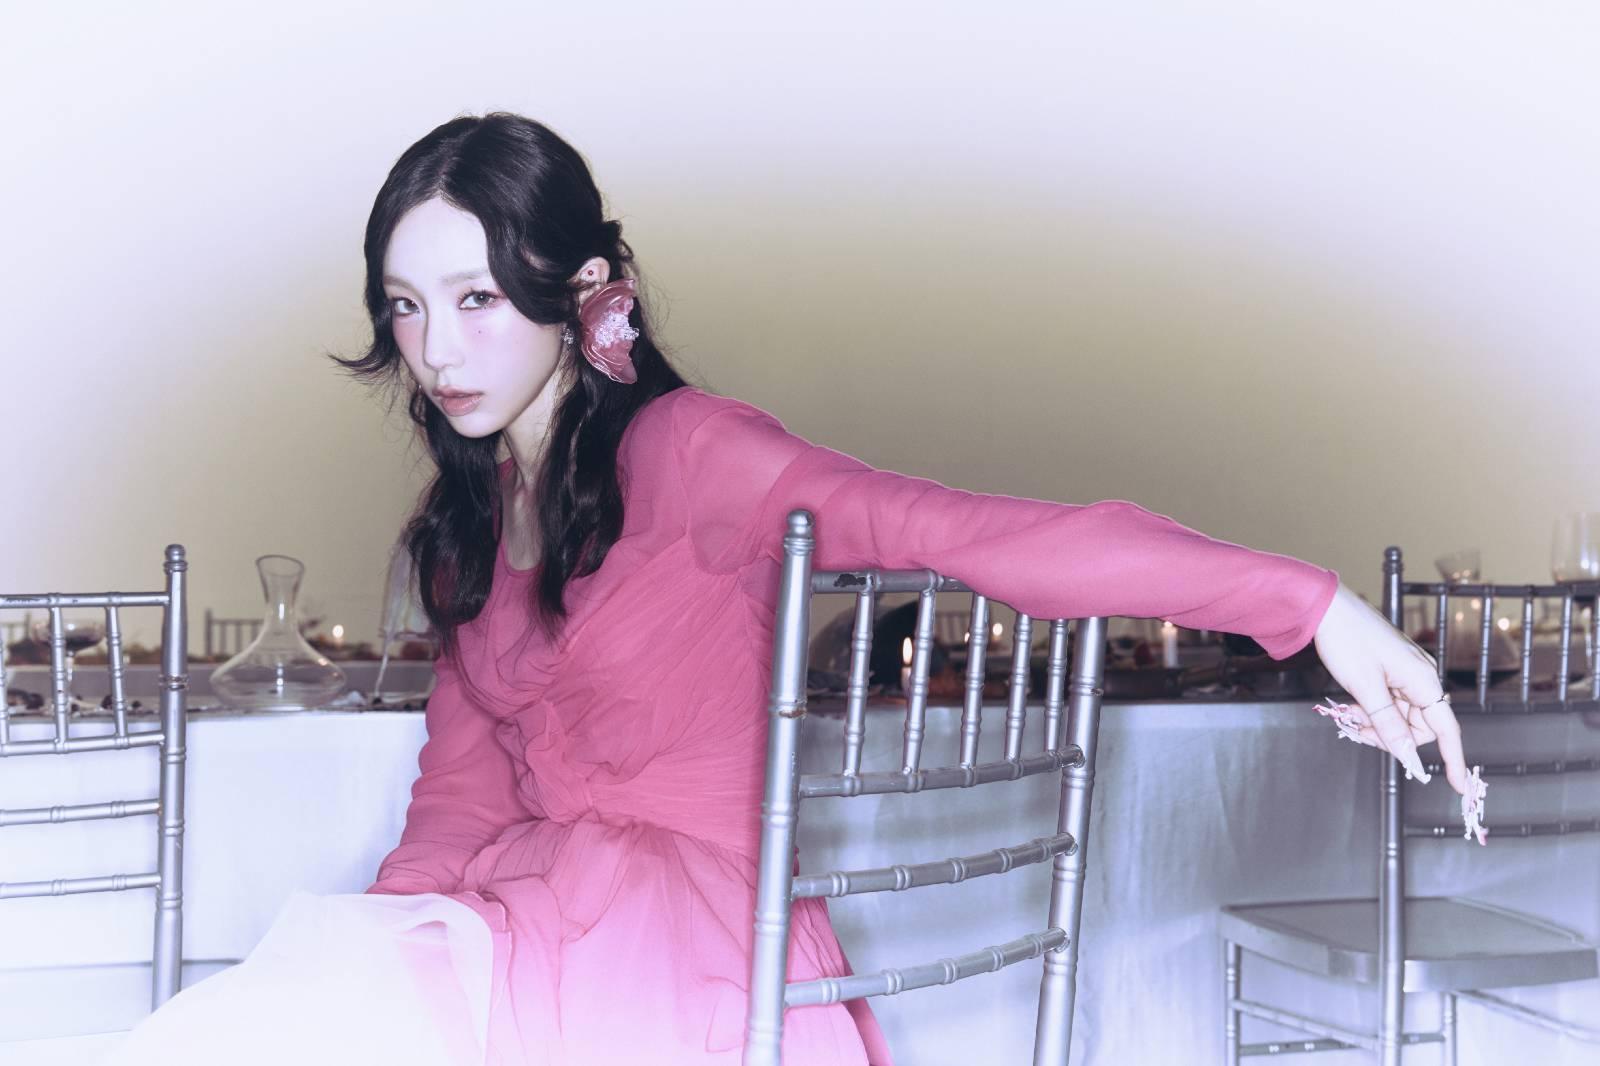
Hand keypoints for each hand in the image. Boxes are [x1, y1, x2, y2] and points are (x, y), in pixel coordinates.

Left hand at [1312, 584, 1470, 794]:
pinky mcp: (1393, 672)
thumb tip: (1408, 755)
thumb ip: (1388, 723)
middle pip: (1419, 727)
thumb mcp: (1365, 688)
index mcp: (1424, 680)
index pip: (1446, 730)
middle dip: (1391, 736)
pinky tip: (1353, 704)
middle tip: (1359, 731)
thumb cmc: (1348, 640)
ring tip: (1350, 716)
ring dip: (1377, 723)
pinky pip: (1390, 703)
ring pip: (1401, 717)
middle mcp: (1422, 677)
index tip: (1459, 786)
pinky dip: (1373, 710)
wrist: (1328, 608)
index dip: (1453, 759)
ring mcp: (1408, 674)